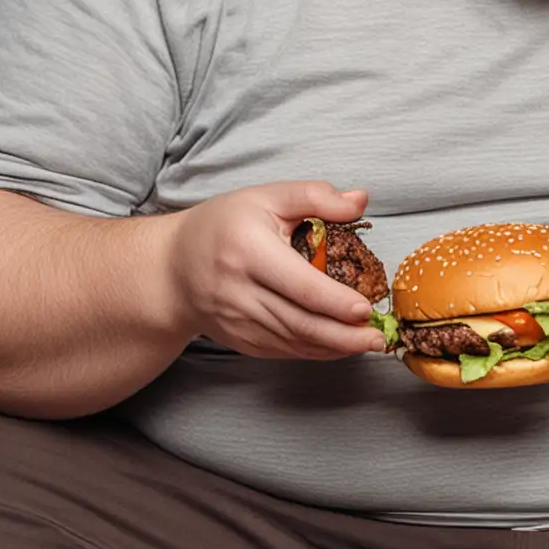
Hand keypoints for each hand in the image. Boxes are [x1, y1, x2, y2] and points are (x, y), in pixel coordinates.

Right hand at [165, 181, 387, 359]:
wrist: (171, 269)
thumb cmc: (223, 226)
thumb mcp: (266, 197)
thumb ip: (315, 196)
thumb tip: (360, 200)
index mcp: (248, 251)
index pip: (298, 284)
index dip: (334, 301)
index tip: (365, 308)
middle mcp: (239, 291)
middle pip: (298, 320)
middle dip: (343, 334)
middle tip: (378, 337)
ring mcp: (237, 321)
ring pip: (293, 340)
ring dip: (334, 347)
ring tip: (368, 342)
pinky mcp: (240, 340)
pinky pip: (283, 350)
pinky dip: (314, 351)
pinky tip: (340, 346)